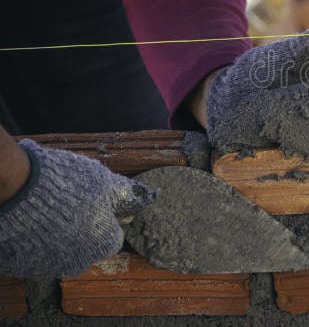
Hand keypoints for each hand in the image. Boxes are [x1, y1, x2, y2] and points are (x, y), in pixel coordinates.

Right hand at [0, 140, 154, 277]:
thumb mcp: (108, 183)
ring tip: (51, 207)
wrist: (19, 191)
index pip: (113, 235)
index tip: (95, 201)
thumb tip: (147, 198)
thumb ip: (129, 195)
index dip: (106, 216)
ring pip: (63, 249)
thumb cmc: (71, 186)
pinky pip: (37, 251)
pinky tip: (33, 218)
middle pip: (89, 244)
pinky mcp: (24, 265)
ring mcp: (49, 266)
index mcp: (104, 245)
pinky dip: (38, 238)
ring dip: (61, 233)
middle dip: (84, 226)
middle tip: (72, 201)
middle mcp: (80, 263)